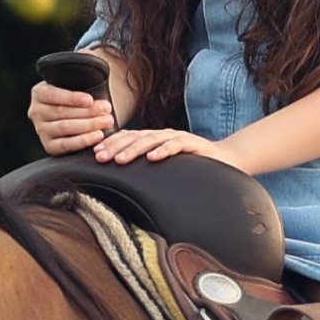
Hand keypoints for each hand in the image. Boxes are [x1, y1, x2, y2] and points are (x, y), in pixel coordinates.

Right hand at [27, 54, 128, 153]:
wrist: (75, 115)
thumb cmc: (78, 93)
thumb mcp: (77, 78)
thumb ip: (81, 63)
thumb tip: (85, 53)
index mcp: (39, 92)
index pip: (53, 95)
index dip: (72, 98)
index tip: (90, 99)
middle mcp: (35, 112)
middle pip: (62, 113)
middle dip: (87, 112)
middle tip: (107, 110)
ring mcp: (41, 131)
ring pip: (65, 128)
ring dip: (88, 125)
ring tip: (107, 121)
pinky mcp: (49, 146)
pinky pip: (66, 145)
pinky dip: (83, 141)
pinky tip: (98, 136)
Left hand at [91, 125, 224, 165]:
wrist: (225, 161)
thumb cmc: (191, 168)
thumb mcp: (164, 169)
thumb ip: (146, 170)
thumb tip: (119, 184)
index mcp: (153, 140)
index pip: (127, 138)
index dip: (110, 143)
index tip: (94, 154)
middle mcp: (163, 135)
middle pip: (135, 137)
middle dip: (115, 146)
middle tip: (101, 158)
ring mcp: (178, 138)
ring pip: (152, 139)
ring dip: (134, 149)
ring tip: (120, 159)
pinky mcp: (194, 144)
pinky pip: (177, 145)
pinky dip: (164, 150)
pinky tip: (153, 157)